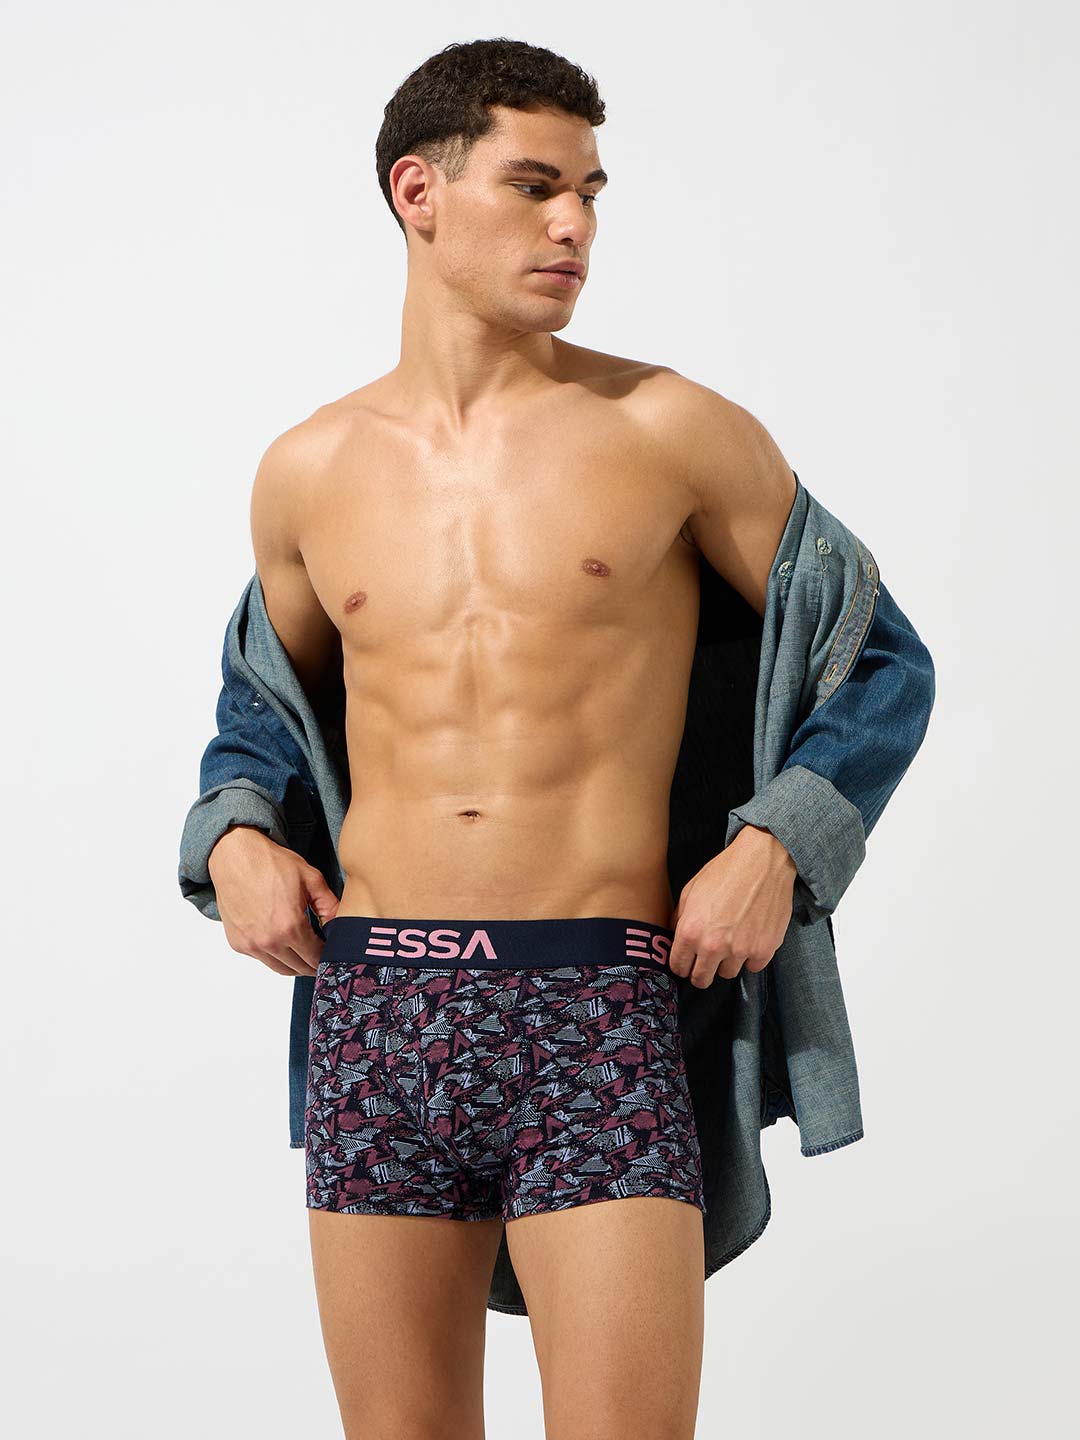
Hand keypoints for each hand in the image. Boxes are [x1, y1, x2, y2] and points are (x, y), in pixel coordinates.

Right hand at [207, 825, 339, 976]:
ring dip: (296, 964)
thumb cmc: (270, 863)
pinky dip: (275, 955)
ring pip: (281, 969)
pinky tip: (282, 940)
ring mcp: (251, 945)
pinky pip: (262, 959)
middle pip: (300, 969)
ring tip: (305, 951)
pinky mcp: (238, 944)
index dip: (328, 956)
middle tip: (321, 953)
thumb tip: (341, 926)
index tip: (332, 951)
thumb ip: (330, 906)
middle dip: (314, 963)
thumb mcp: (311, 879)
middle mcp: (269, 941)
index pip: (316, 957)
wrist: (235, 856)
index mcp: (290, 927)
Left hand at [667, 825, 795, 987]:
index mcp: (690, 931)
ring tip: (731, 940)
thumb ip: (679, 919)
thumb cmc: (725, 871)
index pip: (678, 967)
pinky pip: (753, 967)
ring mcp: (740, 950)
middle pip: (701, 980)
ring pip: (727, 974)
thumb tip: (673, 937)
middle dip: (700, 971)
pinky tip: (750, 938)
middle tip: (706, 960)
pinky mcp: (764, 950)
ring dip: (727, 962)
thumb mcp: (690, 890)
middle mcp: (713, 946)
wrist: (762, 860)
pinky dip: (751, 956)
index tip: (687, 962)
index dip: (681, 965)